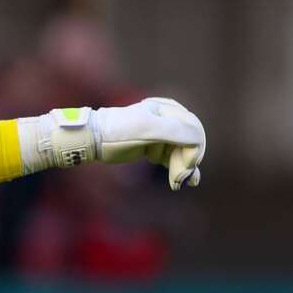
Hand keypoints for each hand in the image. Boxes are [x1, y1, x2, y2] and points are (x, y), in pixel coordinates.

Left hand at [91, 98, 206, 189]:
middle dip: (187, 161)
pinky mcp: (156, 146)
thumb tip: (198, 139)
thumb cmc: (118, 131)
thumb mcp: (146, 128)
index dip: (193, 150)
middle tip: (179, 180)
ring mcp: (163, 134)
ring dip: (184, 168)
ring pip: (183, 152)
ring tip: (178, 183)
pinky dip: (179, 169)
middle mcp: (169, 120)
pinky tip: (185, 181)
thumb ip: (174, 130)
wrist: (95, 138)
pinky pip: (174, 157)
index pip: (193, 131)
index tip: (184, 167)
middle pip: (190, 143)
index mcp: (169, 110)